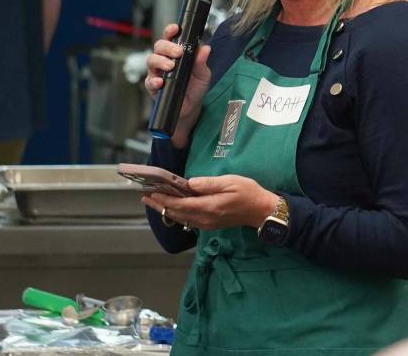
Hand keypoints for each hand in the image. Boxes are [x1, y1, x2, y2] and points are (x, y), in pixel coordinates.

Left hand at [142, 175, 277, 231]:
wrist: (261, 211)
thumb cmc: (249, 193)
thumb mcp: (231, 182)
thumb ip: (209, 183)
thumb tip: (190, 183)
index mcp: (209, 206)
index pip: (181, 203)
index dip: (165, 199)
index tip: (152, 193)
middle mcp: (205, 218)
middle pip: (177, 213)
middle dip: (160, 205)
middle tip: (146, 197)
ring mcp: (207, 223)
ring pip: (181, 218)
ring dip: (167, 210)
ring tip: (155, 203)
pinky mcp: (210, 225)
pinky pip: (188, 221)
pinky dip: (177, 214)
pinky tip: (173, 209)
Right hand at [144, 23, 211, 147]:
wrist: (191, 108)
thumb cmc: (195, 87)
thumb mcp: (203, 74)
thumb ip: (202, 62)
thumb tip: (205, 48)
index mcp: (176, 54)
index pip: (170, 38)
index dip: (170, 31)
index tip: (175, 29)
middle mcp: (164, 60)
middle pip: (158, 47)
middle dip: (167, 47)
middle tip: (178, 52)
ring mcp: (157, 73)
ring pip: (151, 61)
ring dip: (160, 61)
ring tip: (170, 66)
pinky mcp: (153, 87)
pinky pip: (149, 81)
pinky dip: (154, 80)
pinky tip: (161, 82)